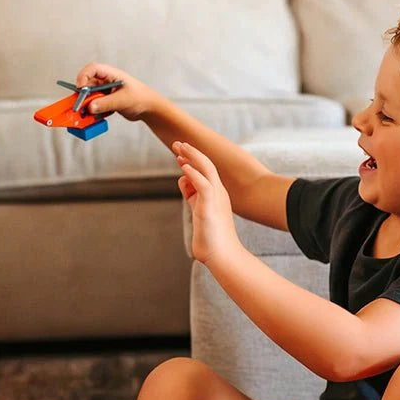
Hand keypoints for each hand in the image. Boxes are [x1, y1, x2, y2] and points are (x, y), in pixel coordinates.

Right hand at [74, 62, 159, 119]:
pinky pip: (96, 106)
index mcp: (111, 74)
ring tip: (90, 114)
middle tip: (82, 106)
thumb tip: (90, 107)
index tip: (81, 89)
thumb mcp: (123, 100)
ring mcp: (106, 92)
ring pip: (91, 97)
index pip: (92, 70)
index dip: (83, 77)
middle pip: (88, 85)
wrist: (149, 109)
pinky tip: (99, 117)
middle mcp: (106, 81)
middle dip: (84, 96)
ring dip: (89, 106)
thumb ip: (106, 103)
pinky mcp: (107, 102)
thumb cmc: (141, 98)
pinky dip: (95, 112)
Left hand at [173, 141, 239, 266]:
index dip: (193, 160)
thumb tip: (185, 186)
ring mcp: (216, 199)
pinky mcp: (210, 207)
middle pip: (206, 165)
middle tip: (176, 143)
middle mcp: (219, 193)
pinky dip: (193, 174)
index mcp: (216, 195)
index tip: (180, 154)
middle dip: (191, 153)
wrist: (223, 256)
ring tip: (179, 149)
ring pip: (206, 169)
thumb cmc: (211, 239)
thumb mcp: (200, 212)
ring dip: (192, 157)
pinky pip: (203, 184)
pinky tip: (183, 167)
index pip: (205, 171)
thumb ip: (193, 198)